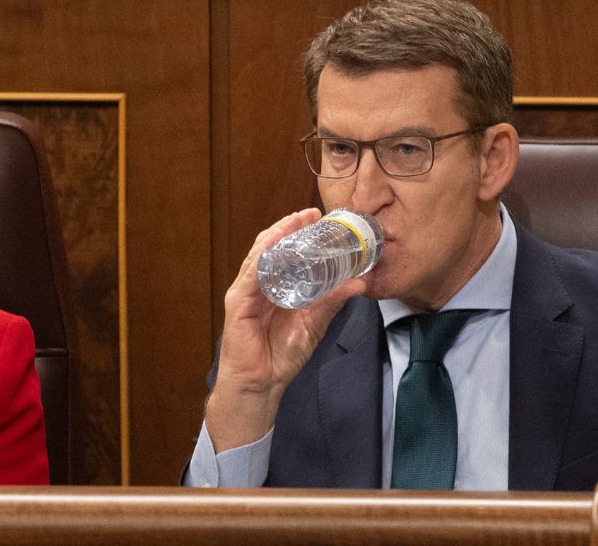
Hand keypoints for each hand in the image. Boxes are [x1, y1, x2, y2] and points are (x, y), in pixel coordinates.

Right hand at [204, 208, 367, 451]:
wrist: (261, 385)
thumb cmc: (281, 356)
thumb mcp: (314, 323)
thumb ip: (331, 301)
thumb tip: (359, 283)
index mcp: (274, 286)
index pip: (284, 251)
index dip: (299, 232)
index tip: (320, 218)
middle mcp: (257, 284)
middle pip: (270, 247)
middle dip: (289, 227)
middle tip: (311, 213)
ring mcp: (245, 292)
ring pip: (259, 254)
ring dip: (277, 235)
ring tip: (296, 221)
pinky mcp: (238, 304)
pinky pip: (251, 275)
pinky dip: (263, 257)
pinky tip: (276, 245)